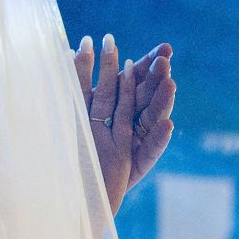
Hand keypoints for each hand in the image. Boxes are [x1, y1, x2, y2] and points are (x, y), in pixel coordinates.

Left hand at [73, 34, 176, 212]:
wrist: (77, 192)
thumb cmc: (73, 152)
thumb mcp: (72, 116)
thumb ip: (76, 87)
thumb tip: (67, 50)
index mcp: (116, 108)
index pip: (132, 80)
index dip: (148, 64)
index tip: (164, 46)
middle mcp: (129, 122)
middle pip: (145, 95)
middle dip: (155, 75)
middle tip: (166, 56)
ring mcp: (135, 142)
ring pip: (152, 119)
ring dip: (162, 101)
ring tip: (171, 83)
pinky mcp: (137, 165)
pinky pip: (150, 152)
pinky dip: (159, 139)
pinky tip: (169, 126)